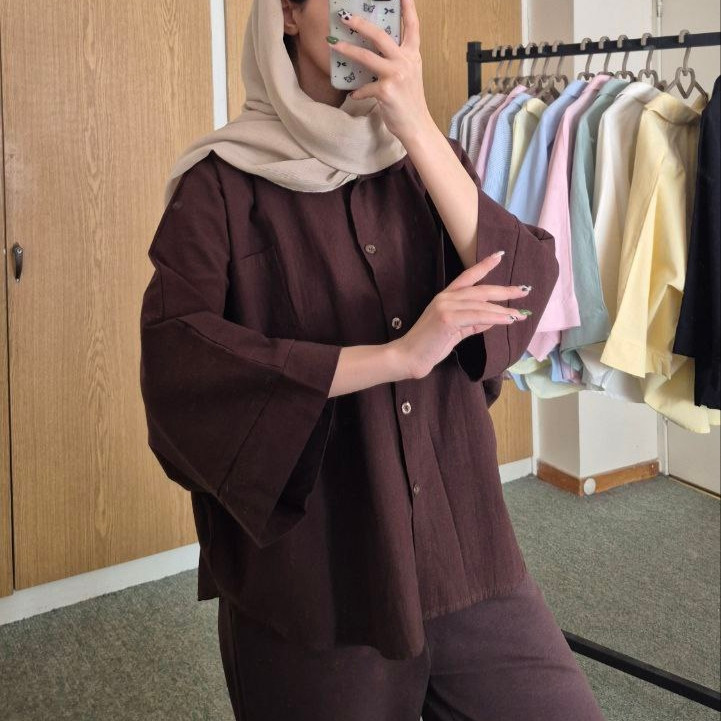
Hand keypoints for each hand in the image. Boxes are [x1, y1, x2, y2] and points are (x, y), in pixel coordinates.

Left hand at [329, 0, 433, 141]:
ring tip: (334, 44)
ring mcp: (396, 76)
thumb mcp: (408, 76)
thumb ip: (396, 62)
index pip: (412, 27)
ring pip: (367, 57)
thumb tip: (374, 53)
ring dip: (348, 50)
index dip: (407, 8)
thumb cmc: (409, 102)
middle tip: (347, 17)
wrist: (416, 125)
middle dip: (362, 24)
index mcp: (412, 56)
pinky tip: (353, 94)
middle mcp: (406, 62)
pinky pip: (365, 88)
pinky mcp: (386, 91)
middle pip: (381, 36)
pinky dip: (357, 91)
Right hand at [389, 251, 533, 379]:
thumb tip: (493, 318)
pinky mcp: (447, 319)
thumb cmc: (429, 347)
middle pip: (480, 289)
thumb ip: (473, 323)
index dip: (484, 265)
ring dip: (504, 309)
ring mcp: (445, 307)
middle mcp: (445, 298)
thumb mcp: (455, 332)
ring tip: (521, 313)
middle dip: (504, 290)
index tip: (499, 256)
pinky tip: (508, 320)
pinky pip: (477, 316)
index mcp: (445, 298)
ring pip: (482, 304)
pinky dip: (495, 318)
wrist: (407, 358)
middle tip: (525, 290)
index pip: (467, 277)